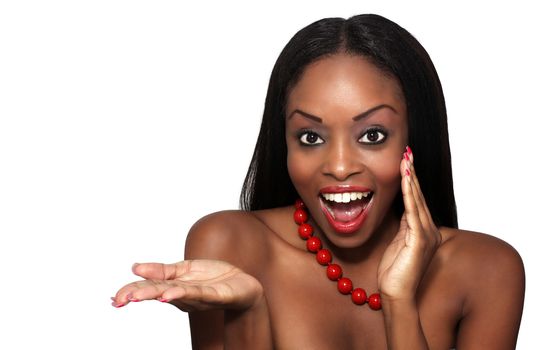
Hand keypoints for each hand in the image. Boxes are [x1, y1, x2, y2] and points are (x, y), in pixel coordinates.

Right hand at [112, 259, 263, 311]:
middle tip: (118, 300)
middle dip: (137, 295)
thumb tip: (134, 267)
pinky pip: (196, 293)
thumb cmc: (214, 277)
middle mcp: (183, 294)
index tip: (114, 299)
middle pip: (157, 292)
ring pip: (173, 293)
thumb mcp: (185, 268)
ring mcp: (198, 295)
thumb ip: (161, 269)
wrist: (244, 285)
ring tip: (136, 296)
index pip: (149, 287)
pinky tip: (167, 295)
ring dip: (154, 294)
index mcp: (174, 286)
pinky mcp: (214, 295)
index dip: (131, 291)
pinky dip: (180, 294)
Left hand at [377, 146, 441, 301]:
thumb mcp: (398, 241)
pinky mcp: (419, 240)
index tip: (405, 162)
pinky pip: (413, 212)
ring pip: (416, 200)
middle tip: (407, 153)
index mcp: (424, 230)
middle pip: (418, 196)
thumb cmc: (394, 271)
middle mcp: (429, 230)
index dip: (411, 180)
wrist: (396, 294)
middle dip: (411, 173)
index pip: (416, 199)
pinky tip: (406, 180)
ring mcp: (426, 235)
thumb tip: (402, 209)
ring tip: (406, 160)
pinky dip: (409, 194)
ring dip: (410, 179)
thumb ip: (403, 225)